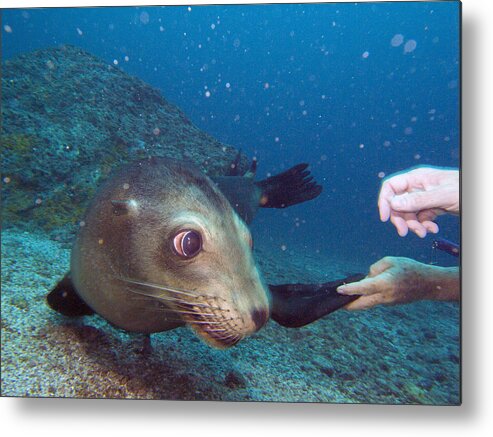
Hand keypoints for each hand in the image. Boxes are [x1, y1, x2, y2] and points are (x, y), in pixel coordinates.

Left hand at [336, 256, 457, 309]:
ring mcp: (387, 302)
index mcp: (384, 283)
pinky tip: (362, 292)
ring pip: (368, 303)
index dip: (349, 290)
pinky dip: (367, 298)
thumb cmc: (409, 268)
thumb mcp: (390, 261)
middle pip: (362, 304)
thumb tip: (366, 277)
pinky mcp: (390, 303)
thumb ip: (375, 268)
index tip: (339, 290)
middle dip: (349, 305)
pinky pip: (375, 301)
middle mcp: (384, 296)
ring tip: (347, 295)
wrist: (428, 284)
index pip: (363, 288)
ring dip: (357, 301)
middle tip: (338, 304)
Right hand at [378, 166, 458, 237]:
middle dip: (401, 219)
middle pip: (398, 203)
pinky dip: (424, 225)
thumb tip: (394, 204)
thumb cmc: (465, 191)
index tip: (385, 218)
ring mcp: (425, 197)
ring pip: (409, 213)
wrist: (482, 198)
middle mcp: (418, 186)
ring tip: (424, 233)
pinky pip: (421, 218)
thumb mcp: (442, 196)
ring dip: (414, 225)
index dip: (384, 201)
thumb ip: (417, 200)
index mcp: (417, 178)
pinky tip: (433, 228)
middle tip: (404, 233)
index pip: (391, 186)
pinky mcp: (433, 207)